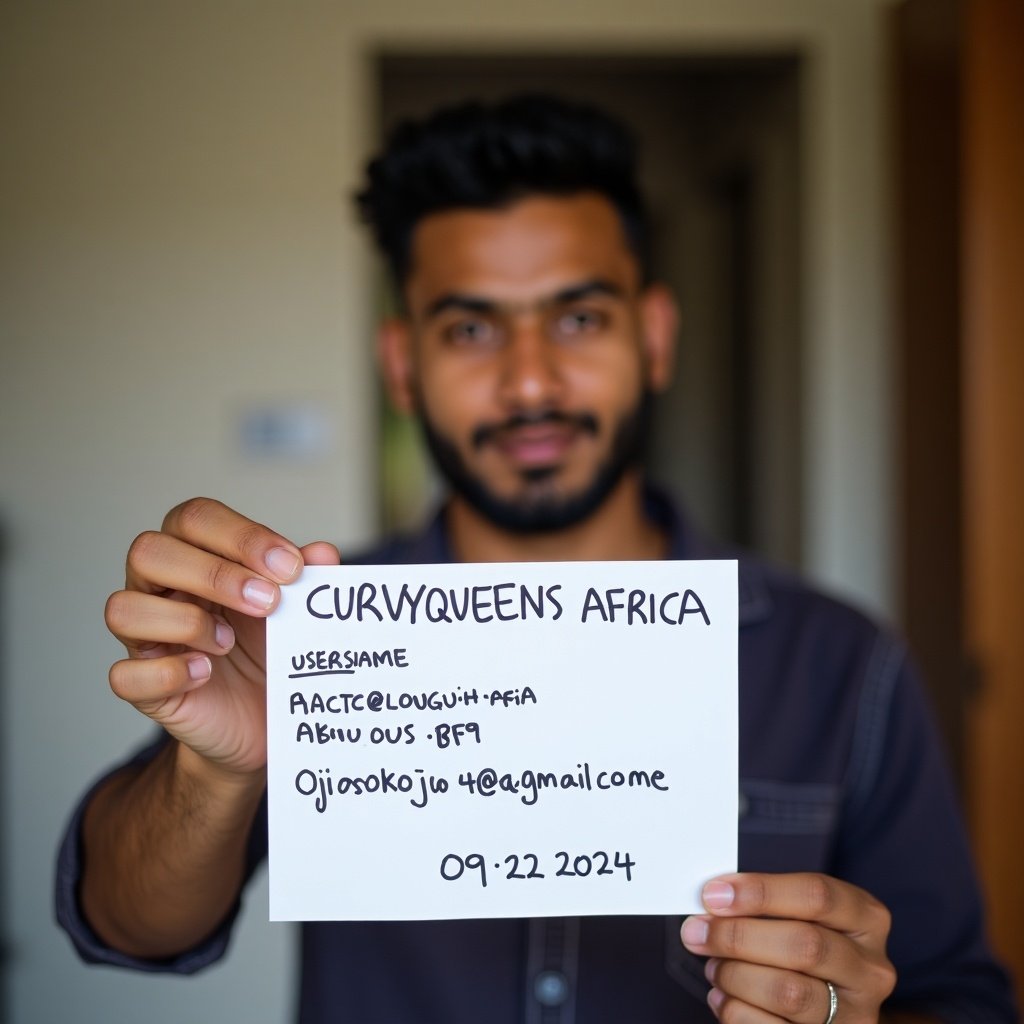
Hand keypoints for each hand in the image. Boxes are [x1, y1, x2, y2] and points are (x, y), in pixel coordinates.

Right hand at [104, 497, 339, 776]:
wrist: (265, 718)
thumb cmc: (270, 649)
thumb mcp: (295, 609)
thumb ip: (308, 578)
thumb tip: (322, 553)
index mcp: (196, 554)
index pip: (195, 518)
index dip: (241, 535)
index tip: (290, 566)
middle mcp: (160, 589)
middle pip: (148, 551)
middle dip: (213, 574)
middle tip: (268, 602)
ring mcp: (145, 638)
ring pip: (123, 608)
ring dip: (185, 622)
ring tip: (229, 642)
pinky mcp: (143, 688)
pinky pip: (124, 675)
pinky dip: (168, 672)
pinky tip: (206, 672)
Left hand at [681, 872, 895, 1022]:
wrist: (831, 1012)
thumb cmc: (804, 950)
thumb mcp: (800, 916)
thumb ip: (766, 905)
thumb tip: (714, 898)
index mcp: (865, 918)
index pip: (817, 895)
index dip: (760, 892)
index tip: (714, 895)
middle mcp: (870, 968)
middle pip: (804, 945)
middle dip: (738, 937)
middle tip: (696, 932)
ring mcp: (856, 1014)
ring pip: (789, 993)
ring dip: (735, 977)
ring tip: (713, 968)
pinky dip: (736, 1012)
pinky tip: (722, 998)